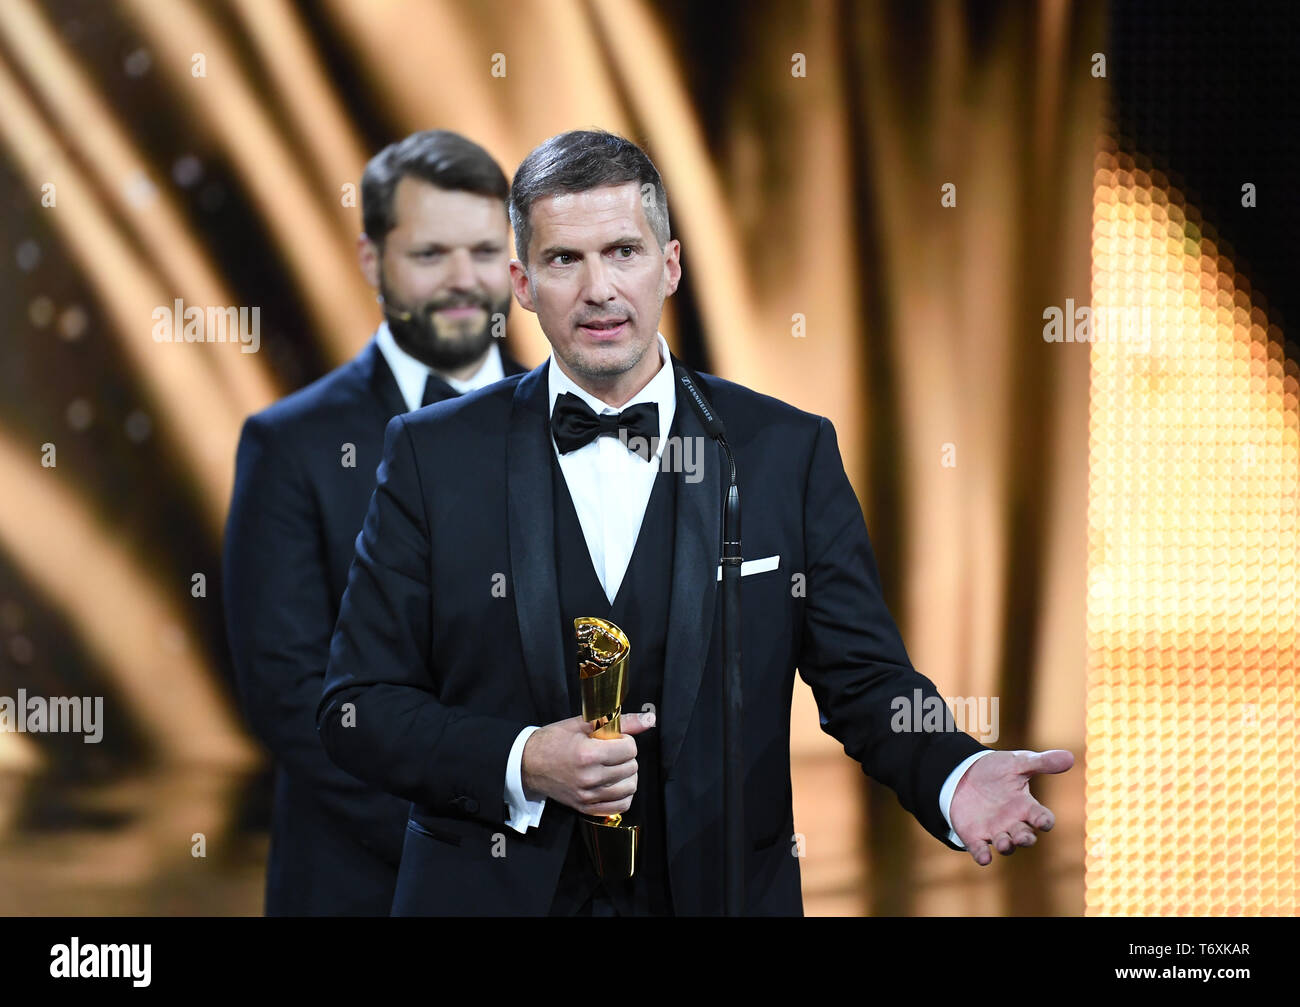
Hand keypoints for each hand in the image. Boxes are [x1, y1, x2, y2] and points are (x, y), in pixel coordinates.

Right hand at [521, 711, 655, 816]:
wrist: (528, 764)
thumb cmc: (553, 741)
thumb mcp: (582, 723)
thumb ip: (618, 721)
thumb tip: (648, 720)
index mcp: (588, 754)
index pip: (629, 749)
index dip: (626, 740)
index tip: (615, 738)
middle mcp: (589, 778)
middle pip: (632, 768)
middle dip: (627, 756)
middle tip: (613, 751)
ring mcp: (588, 796)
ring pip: (630, 787)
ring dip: (627, 775)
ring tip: (615, 766)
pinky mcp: (586, 808)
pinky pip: (620, 806)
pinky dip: (623, 794)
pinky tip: (614, 783)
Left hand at [950, 749, 1073, 865]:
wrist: (962, 773)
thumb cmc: (996, 769)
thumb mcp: (1018, 762)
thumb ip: (1042, 762)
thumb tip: (1070, 756)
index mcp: (1026, 806)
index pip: (1041, 818)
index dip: (1044, 821)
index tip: (1043, 822)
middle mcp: (1013, 822)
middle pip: (1025, 836)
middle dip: (1026, 838)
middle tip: (1023, 837)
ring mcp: (995, 831)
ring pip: (1006, 845)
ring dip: (1007, 846)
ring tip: (1004, 843)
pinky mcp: (974, 836)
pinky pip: (980, 850)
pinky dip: (983, 856)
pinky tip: (985, 857)